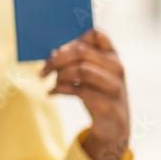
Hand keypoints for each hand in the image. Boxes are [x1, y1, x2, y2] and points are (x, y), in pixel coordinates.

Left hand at [40, 28, 129, 159]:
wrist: (113, 126)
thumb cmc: (97, 93)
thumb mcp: (92, 74)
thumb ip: (77, 61)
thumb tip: (53, 52)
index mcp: (112, 56)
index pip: (96, 34)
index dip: (74, 39)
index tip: (59, 50)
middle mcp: (117, 68)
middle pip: (81, 52)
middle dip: (57, 59)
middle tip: (43, 70)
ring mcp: (114, 86)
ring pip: (81, 70)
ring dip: (60, 75)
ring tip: (52, 82)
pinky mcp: (108, 104)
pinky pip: (80, 91)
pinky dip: (60, 90)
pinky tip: (52, 92)